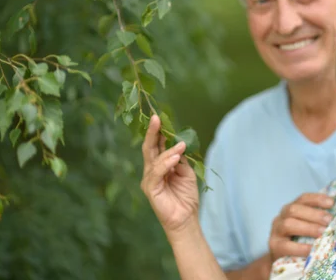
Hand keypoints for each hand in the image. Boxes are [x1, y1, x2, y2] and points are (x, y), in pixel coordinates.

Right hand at [141, 115, 198, 235]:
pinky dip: (165, 164)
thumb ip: (180, 159)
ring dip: (168, 150)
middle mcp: (152, 170)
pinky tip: (175, 158)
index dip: (159, 132)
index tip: (161, 117)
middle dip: (153, 133)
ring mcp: (149, 180)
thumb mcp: (186, 172)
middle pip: (150, 148)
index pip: (157, 145)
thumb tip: (179, 143)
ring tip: (181, 145)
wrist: (186, 218)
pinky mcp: (150, 189)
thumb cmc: (186, 196)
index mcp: (160, 165)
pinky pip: (156, 173)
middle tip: (157, 118)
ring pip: (155, 159)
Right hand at [268, 193, 333, 260]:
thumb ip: (318, 220)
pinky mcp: (274, 247)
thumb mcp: (307, 227)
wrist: (282, 259)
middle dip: (313, 214)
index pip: (303, 198)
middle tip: (329, 220)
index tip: (332, 203)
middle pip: (294, 209)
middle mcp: (281, 217)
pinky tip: (312, 249)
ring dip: (308, 227)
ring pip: (288, 224)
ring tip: (322, 233)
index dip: (317, 199)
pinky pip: (286, 246)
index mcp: (291, 209)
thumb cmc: (300, 240)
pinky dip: (301, 247)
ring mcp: (275, 232)